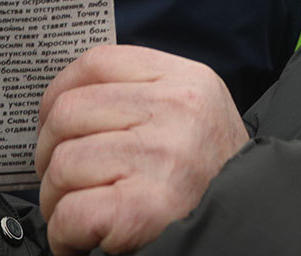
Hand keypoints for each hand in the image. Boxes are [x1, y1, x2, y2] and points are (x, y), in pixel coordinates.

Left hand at [36, 45, 248, 254]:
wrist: (250, 232)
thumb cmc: (210, 177)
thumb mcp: (194, 112)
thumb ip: (142, 93)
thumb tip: (67, 98)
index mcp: (186, 80)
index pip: (97, 63)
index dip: (59, 93)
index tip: (53, 121)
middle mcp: (177, 111)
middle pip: (68, 113)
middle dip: (51, 153)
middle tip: (64, 179)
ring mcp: (161, 158)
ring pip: (63, 164)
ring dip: (57, 198)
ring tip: (78, 212)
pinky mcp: (144, 209)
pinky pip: (70, 213)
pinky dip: (64, 233)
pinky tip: (82, 238)